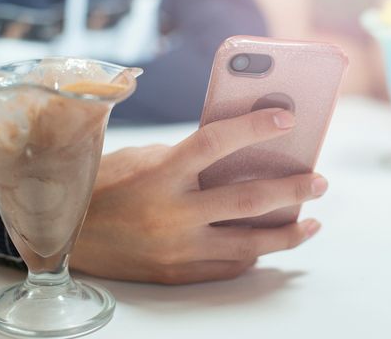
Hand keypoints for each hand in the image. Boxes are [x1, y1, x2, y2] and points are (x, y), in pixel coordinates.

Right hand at [70, 108, 327, 284]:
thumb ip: (188, 159)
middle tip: (319, 182)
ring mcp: (177, 248)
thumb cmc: (106, 186)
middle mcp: (172, 213)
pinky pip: (228, 266)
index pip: (216, 143)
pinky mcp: (177, 273)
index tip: (286, 118)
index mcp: (159, 173)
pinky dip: (253, 254)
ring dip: (287, 233)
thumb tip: (237, 156)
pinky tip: (268, 245)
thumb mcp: (143, 159)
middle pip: (248, 200)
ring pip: (249, 244)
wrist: (70, 235)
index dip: (254, 127)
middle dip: (293, 190)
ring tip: (311, 222)